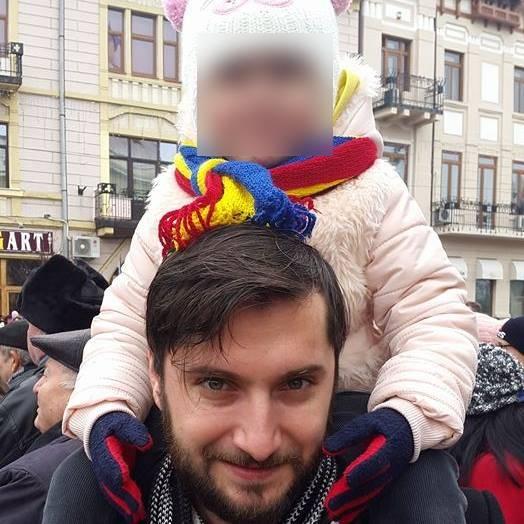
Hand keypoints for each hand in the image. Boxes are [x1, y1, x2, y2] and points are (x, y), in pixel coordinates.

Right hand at [89, 412, 152, 523]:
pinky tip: (132, 514)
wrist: (101, 425)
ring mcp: (105, 472)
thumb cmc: (116, 423)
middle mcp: (103, 465)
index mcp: (105, 450)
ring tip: (136, 517)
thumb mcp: (124, 423)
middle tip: (136, 511)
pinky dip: (122, 504)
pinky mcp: (111, 476)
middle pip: (112, 485)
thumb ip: (135, 432)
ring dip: (124, 506)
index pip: (112, 466)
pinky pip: (115, 493)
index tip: (126, 482)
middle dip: (124, 499)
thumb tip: (147, 444)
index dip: (118, 474)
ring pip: (113, 492)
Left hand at [323, 408, 413, 522]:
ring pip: (369, 494)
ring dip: (352, 506)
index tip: (347, 478)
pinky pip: (370, 498)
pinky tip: (345, 517)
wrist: (407, 429)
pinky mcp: (383, 483)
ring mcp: (387, 478)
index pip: (374, 461)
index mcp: (387, 448)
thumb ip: (348, 435)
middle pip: (369, 483)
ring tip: (334, 514)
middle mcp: (389, 467)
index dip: (362, 470)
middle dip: (350, 495)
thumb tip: (327, 448)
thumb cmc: (383, 424)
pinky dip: (358, 509)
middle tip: (331, 504)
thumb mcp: (367, 423)